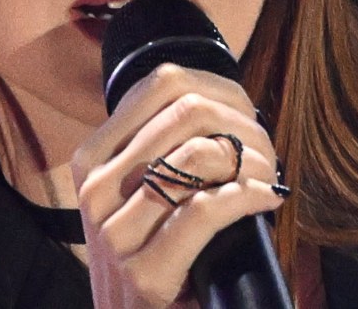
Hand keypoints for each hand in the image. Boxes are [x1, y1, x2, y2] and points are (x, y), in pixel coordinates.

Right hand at [71, 63, 283, 307]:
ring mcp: (114, 233)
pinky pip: (206, 210)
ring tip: (264, 177)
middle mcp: (94, 189)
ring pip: (196, 155)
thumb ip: (165, 147)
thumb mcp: (144, 195)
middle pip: (185, 112)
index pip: (161, 84)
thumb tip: (219, 97)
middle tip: (263, 152)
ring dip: (248, 160)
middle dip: (239, 125)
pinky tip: (266, 199)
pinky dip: (248, 197)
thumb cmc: (153, 257)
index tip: (244, 117)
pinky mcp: (145, 274)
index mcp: (91, 159)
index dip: (219, 91)